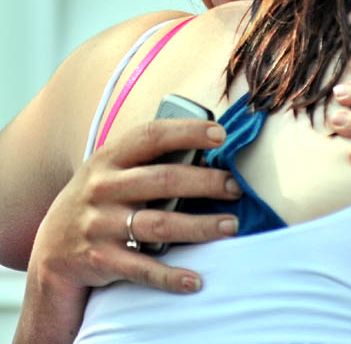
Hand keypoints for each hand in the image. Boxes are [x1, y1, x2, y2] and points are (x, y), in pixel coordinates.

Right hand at [29, 117, 241, 296]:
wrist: (52, 247)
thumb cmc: (102, 198)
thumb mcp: (113, 170)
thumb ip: (151, 159)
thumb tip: (208, 156)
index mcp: (110, 158)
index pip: (152, 136)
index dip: (187, 132)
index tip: (220, 134)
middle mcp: (103, 188)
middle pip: (163, 180)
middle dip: (205, 183)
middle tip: (236, 188)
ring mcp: (100, 225)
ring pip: (159, 225)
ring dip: (200, 227)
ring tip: (231, 225)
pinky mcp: (101, 260)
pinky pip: (142, 269)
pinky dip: (170, 276)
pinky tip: (196, 280)